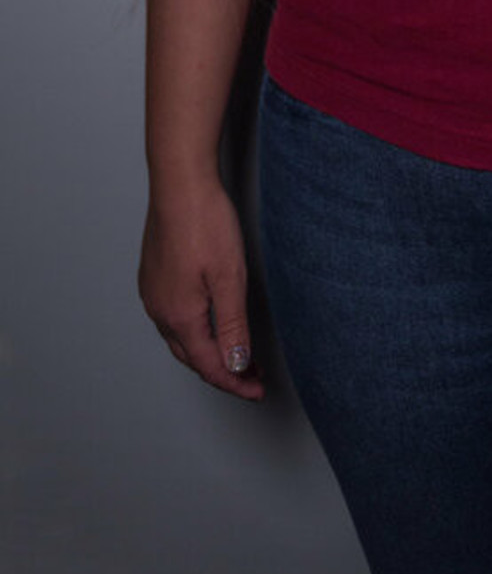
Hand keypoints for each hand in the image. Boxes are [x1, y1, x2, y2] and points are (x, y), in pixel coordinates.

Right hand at [139, 179, 264, 399]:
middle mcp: (159, 309)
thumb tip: (237, 366)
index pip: (209, 365)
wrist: (180, 183)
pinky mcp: (153, 276)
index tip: (257, 390)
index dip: (236, 382)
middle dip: (223, 371)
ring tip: (235, 353)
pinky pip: (172, 317)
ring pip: (180, 338)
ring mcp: (152, 292)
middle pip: (192, 356)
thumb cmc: (205, 222)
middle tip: (251, 377)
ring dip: (207, 351)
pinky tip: (209, 323)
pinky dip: (193, 330)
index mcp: (179, 316)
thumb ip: (233, 326)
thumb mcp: (229, 278)